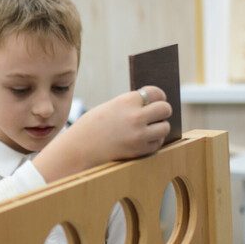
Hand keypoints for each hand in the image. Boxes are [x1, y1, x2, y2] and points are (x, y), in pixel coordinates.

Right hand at [33, 85, 170, 181]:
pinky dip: (153, 141)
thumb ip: (130, 105)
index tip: (156, 100)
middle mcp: (135, 116)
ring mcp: (139, 134)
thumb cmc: (91, 127)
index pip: (156, 93)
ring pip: (164, 127)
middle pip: (165, 109)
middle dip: (161, 112)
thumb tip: (152, 105)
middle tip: (154, 115)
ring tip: (148, 129)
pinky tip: (141, 140)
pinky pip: (157, 143)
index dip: (158, 96)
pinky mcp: (139, 150)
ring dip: (159, 128)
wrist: (79, 149)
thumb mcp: (110, 108)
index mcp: (126, 101)